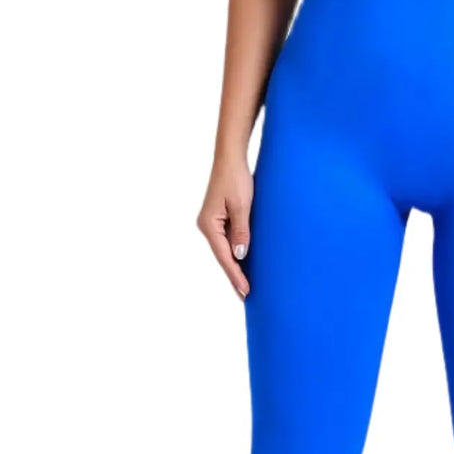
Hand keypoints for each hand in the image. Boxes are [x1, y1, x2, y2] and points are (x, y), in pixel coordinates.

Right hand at [197, 157, 253, 297]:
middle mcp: (207, 226)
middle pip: (223, 257)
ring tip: (246, 286)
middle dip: (234, 276)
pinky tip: (244, 263)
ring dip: (236, 267)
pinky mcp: (219, 218)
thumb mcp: (242, 205)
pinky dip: (236, 253)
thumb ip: (242, 231)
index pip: (224, 257)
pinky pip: (227, 241)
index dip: (236, 275)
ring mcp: (212, 223)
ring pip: (225, 250)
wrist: (230, 157)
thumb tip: (240, 255)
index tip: (246, 291)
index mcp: (209, 225)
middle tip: (246, 296)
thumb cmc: (236, 178)